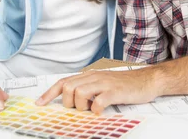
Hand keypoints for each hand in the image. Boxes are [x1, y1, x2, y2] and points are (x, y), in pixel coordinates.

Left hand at [36, 68, 159, 113]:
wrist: (147, 80)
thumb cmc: (126, 84)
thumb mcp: (103, 84)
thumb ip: (88, 90)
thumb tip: (72, 102)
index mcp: (90, 76)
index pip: (64, 82)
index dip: (50, 93)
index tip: (40, 103)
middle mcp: (95, 77)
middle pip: (69, 87)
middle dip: (68, 103)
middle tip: (78, 110)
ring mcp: (105, 83)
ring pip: (80, 92)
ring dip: (81, 106)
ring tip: (90, 110)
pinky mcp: (115, 91)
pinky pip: (99, 101)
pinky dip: (96, 109)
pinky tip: (100, 111)